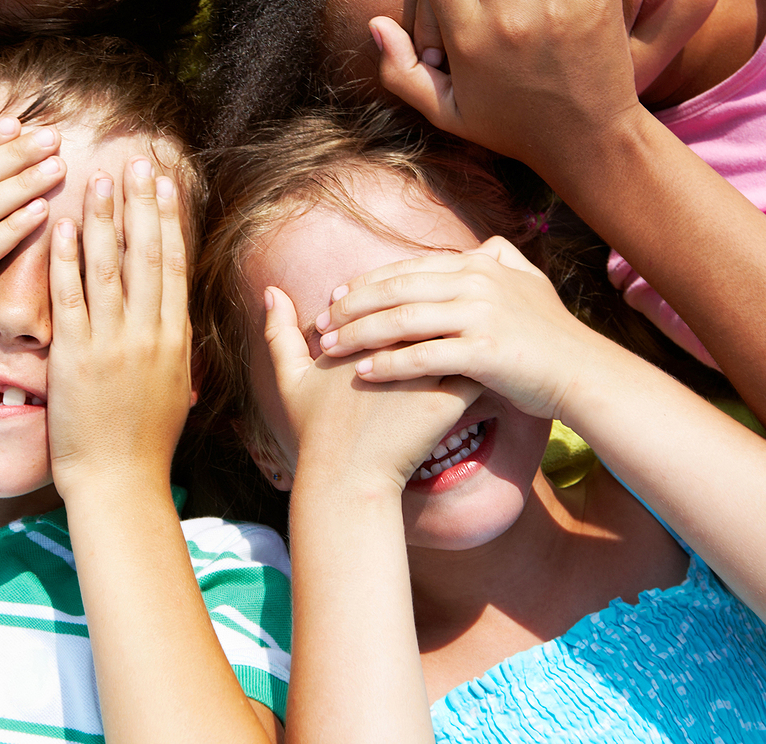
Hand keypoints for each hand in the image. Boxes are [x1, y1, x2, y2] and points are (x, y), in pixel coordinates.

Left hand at [47, 158, 191, 493]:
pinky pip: (71, 299)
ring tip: (100, 178)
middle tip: (138, 160)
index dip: (167, 218)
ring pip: (111, 267)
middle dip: (142, 203)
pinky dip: (69, 261)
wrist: (121, 484)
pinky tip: (66, 227)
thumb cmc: (145, 444)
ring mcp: (113, 342)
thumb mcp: (174, 388)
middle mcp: (148, 332)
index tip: (163, 182)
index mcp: (174, 337)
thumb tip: (176, 316)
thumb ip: (172, 348)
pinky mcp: (77, 356)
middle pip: (147, 253)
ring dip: (106, 219)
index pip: (172, 263)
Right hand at [262, 284, 480, 495]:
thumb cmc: (315, 429)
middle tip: (462, 304)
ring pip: (460, 332)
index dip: (410, 291)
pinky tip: (495, 361)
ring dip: (472, 328)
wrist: (345, 476)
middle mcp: (395, 345)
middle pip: (432, 304)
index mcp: (362, 332)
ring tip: (485, 329)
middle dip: (446, 301)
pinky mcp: (447, 400)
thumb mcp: (290, 377)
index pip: (398, 292)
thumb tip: (270, 290)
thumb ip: (279, 331)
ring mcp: (423, 372)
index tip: (421, 298)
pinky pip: (480, 371)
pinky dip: (489, 363)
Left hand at [316, 237, 613, 424]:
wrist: (585, 372)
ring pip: (401, 321)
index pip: (407, 268)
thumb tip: (485, 246)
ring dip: (358, 335)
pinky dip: (388, 364)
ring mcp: (480, 315)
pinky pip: (422, 356)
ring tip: (330, 349)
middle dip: (352, 307)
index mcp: (479, 265)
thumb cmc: (553, 335)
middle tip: (320, 324)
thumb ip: (504, 261)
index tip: (336, 297)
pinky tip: (363, 373)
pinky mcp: (483, 351)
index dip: (367, 282)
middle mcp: (476, 283)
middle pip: (395, 290)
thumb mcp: (531, 285)